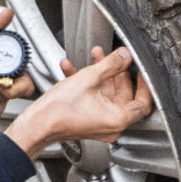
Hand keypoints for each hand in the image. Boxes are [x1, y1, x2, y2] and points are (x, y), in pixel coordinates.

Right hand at [5, 44, 151, 159]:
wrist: (36, 125)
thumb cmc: (58, 111)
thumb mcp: (89, 79)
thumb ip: (111, 65)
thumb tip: (125, 56)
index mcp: (117, 119)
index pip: (143, 103)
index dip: (144, 84)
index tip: (141, 71)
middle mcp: (111, 125)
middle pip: (123, 95)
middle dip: (116, 72)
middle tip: (114, 57)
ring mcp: (99, 124)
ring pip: (106, 94)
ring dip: (100, 74)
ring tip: (94, 57)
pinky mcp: (87, 121)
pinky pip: (93, 100)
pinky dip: (87, 84)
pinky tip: (74, 69)